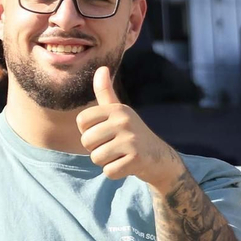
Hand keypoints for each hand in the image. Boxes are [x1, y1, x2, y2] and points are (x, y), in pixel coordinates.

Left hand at [76, 66, 182, 189]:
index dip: (89, 131)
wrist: (159, 157)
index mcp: (117, 109)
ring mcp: (131, 140)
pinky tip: (127, 165)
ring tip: (120, 155)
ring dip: (106, 162)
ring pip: (96, 158)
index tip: (105, 133)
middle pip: (86, 141)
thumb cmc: (132, 133)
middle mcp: (124, 121)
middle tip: (114, 147)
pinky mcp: (136, 159)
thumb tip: (101, 68)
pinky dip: (115, 172)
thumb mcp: (119, 112)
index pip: (81, 122)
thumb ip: (106, 93)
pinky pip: (109, 171)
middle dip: (96, 149)